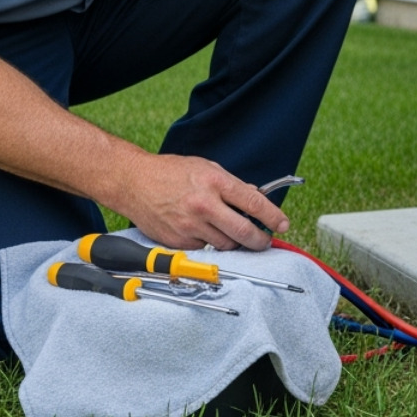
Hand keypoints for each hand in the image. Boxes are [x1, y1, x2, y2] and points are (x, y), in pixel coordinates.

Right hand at [115, 153, 289, 250]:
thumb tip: (254, 198)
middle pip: (243, 232)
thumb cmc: (170, 172)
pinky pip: (204, 249)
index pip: (254, 202)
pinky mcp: (178, 241)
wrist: (134, 182)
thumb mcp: (206, 168)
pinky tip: (204, 231)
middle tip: (265, 241)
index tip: (282, 224)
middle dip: (260, 240)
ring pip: (225, 244)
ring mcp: (190, 225)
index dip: (273, 216)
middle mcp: (204, 205)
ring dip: (234, 243)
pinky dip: (209, 244)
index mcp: (215, 182)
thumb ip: (232, 185)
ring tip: (232, 233)